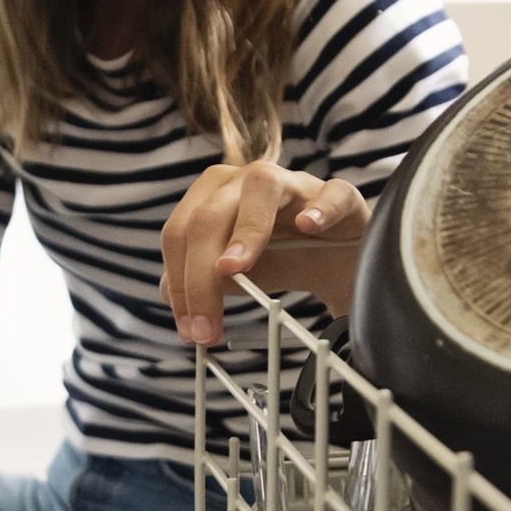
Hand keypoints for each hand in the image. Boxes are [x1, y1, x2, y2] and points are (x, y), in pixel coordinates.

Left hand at [160, 159, 368, 345]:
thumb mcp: (237, 275)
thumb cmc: (285, 258)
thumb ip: (199, 280)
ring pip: (261, 187)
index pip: (180, 232)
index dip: (178, 282)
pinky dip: (320, 208)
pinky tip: (308, 227)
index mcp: (215, 196)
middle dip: (200, 277)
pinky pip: (332, 193)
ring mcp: (297, 184)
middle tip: (206, 329)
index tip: (189, 330)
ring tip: (232, 269)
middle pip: (210, 215)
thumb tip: (168, 292)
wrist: (343, 259)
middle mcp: (249, 181)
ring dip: (244, 231)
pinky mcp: (342, 196)